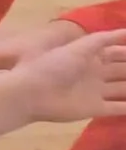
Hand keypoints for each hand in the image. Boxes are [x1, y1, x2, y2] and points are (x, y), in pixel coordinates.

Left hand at [0, 26, 125, 121]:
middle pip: (123, 70)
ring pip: (124, 88)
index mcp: (90, 56)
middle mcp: (96, 73)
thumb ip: (102, 40)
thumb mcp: (79, 47)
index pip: (117, 51)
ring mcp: (96, 91)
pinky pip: (119, 107)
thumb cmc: (53, 66)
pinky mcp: (95, 109)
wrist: (32, 93)